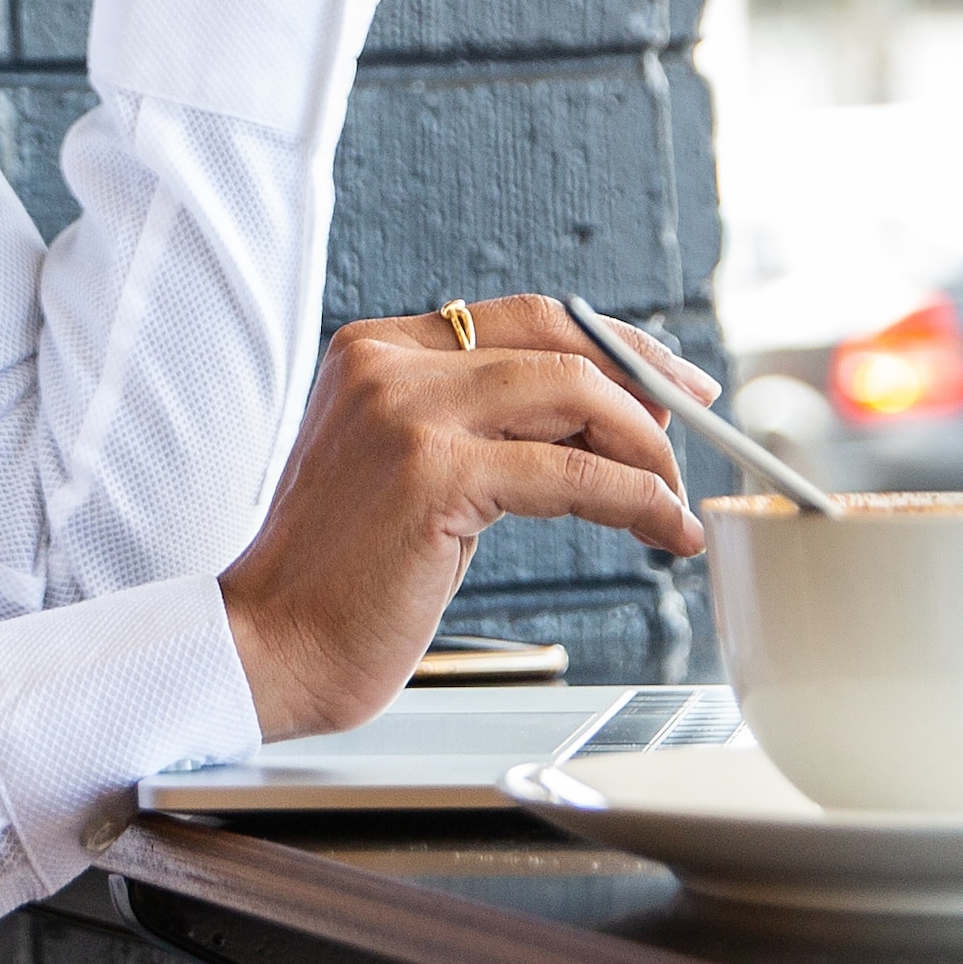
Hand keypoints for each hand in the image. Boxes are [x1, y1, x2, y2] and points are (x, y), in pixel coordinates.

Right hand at [215, 297, 714, 741]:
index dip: (608, 342)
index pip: (520, 317)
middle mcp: (386, 364)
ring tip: (673, 500)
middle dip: (645, 380)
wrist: (268, 645)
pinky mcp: (433, 473)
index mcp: (372, 351)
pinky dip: (637, 499)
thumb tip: (585, 421)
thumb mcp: (405, 473)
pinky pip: (573, 473)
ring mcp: (406, 412)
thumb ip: (472, 428)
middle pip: (555, 342)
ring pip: (573, 395)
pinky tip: (662, 529)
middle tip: (694, 423)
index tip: (663, 377)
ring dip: (646, 449)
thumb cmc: (339, 580)